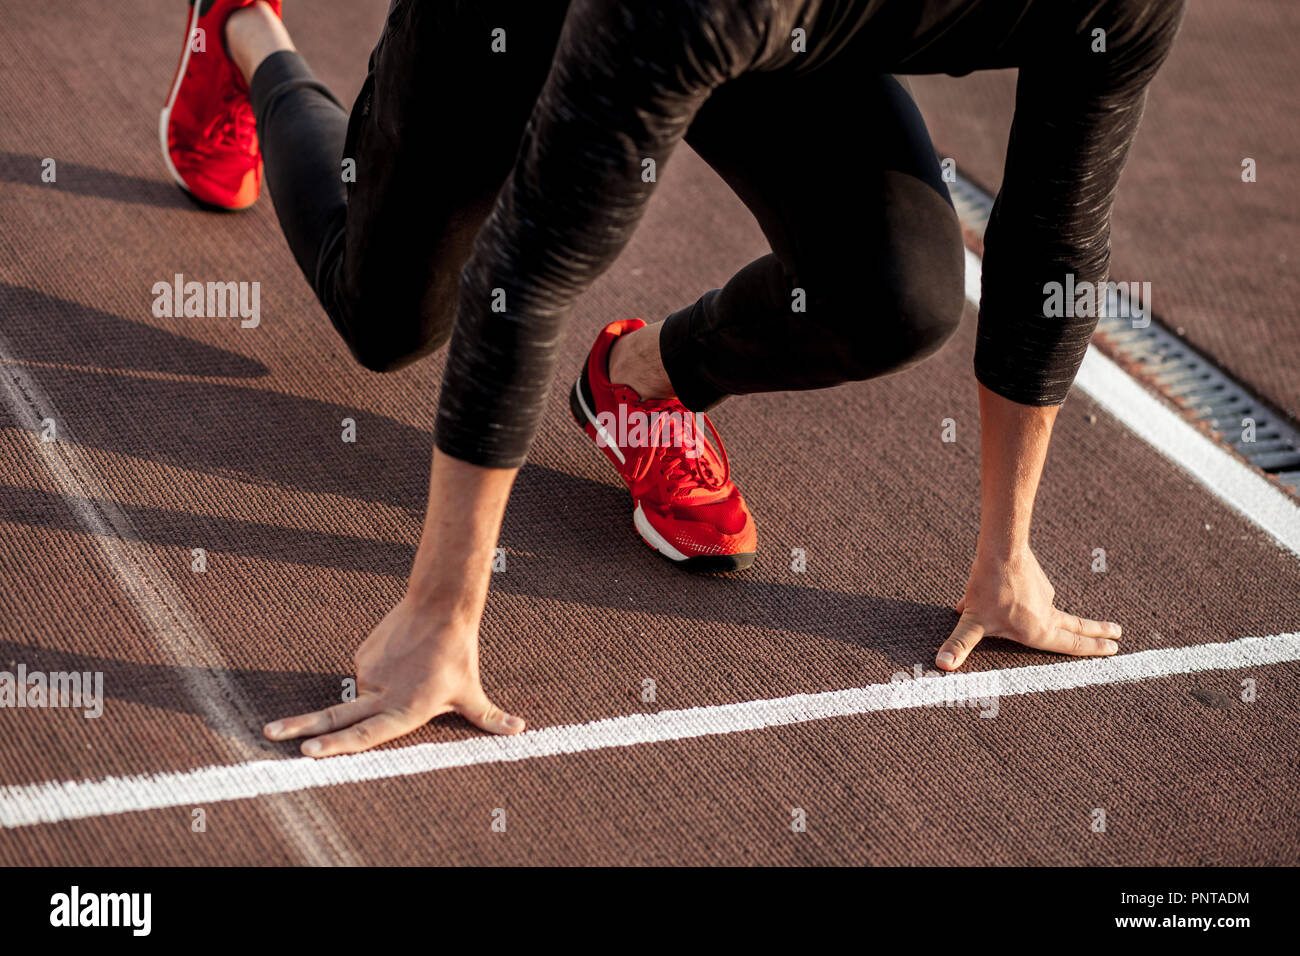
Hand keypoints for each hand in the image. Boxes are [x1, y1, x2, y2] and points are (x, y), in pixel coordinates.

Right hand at [264, 598, 524, 756]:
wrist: (440, 606)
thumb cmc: (458, 655)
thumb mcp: (472, 691)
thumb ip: (489, 718)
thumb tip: (521, 731)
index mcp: (404, 709)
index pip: (365, 734)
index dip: (336, 745)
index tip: (307, 751)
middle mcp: (381, 694)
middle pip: (335, 717)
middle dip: (299, 727)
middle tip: (268, 733)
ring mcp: (367, 672)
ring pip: (364, 692)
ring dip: (382, 688)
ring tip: (413, 669)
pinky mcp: (361, 655)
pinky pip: (365, 672)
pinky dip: (379, 671)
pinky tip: (400, 657)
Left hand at [936, 547, 1120, 670]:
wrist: (1000, 548)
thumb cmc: (988, 589)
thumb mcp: (971, 622)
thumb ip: (959, 645)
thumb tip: (942, 665)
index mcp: (1038, 630)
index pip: (1071, 645)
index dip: (1091, 650)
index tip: (1114, 649)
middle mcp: (1046, 614)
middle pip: (1076, 626)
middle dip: (1096, 633)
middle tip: (1118, 634)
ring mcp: (1043, 594)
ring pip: (1039, 608)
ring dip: (1026, 611)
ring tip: (995, 603)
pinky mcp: (1034, 578)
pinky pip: (1022, 592)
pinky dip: (1010, 595)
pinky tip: (986, 590)